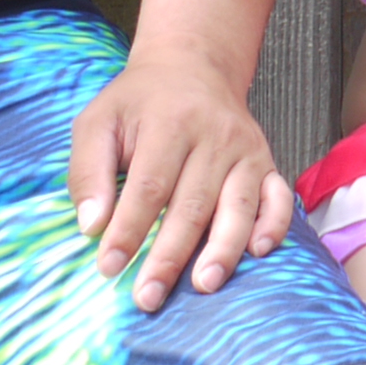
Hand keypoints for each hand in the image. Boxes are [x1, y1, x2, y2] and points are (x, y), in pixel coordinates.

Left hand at [69, 45, 295, 310]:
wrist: (192, 67)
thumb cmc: (138, 103)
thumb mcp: (98, 121)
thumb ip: (88, 170)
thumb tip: (91, 225)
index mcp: (169, 123)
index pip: (149, 186)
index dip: (129, 229)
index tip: (109, 267)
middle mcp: (214, 136)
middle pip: (192, 204)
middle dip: (170, 256)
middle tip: (147, 298)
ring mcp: (246, 150)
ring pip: (238, 206)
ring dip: (222, 249)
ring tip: (204, 285)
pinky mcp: (266, 162)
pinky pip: (278, 197)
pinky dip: (274, 225)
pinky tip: (258, 252)